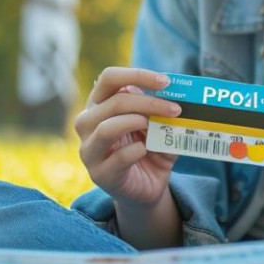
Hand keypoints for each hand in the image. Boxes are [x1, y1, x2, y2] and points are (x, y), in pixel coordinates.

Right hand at [73, 67, 180, 206]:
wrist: (146, 188)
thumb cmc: (150, 150)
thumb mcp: (159, 125)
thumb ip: (161, 109)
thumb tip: (171, 93)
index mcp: (99, 104)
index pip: (110, 78)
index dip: (137, 74)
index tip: (165, 82)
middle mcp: (88, 123)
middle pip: (114, 101)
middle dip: (149, 103)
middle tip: (175, 109)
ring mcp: (89, 149)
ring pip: (107, 127)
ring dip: (137, 122)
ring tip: (155, 127)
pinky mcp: (99, 173)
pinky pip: (117, 157)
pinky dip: (136, 151)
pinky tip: (146, 151)